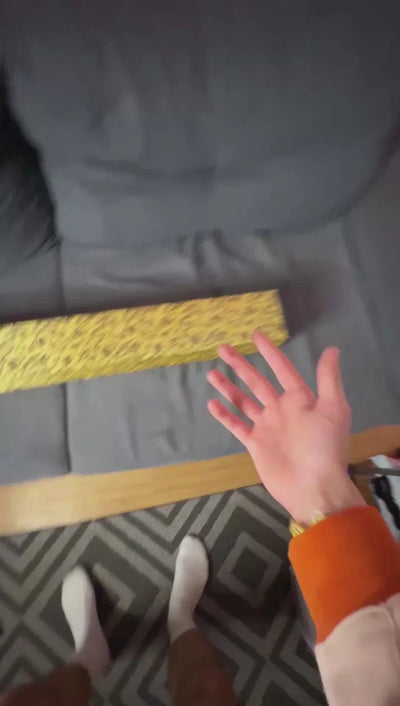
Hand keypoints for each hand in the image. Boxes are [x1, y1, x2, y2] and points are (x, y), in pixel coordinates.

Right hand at [207, 332, 364, 525]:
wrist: (313, 486)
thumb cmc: (324, 446)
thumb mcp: (333, 408)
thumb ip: (328, 378)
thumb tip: (331, 348)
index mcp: (300, 399)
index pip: (282, 369)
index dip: (269, 352)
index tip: (255, 335)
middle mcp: (281, 409)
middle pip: (257, 381)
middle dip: (241, 365)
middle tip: (223, 348)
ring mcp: (266, 427)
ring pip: (243, 400)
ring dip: (228, 387)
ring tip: (211, 372)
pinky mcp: (256, 444)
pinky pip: (237, 425)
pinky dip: (224, 415)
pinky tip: (211, 402)